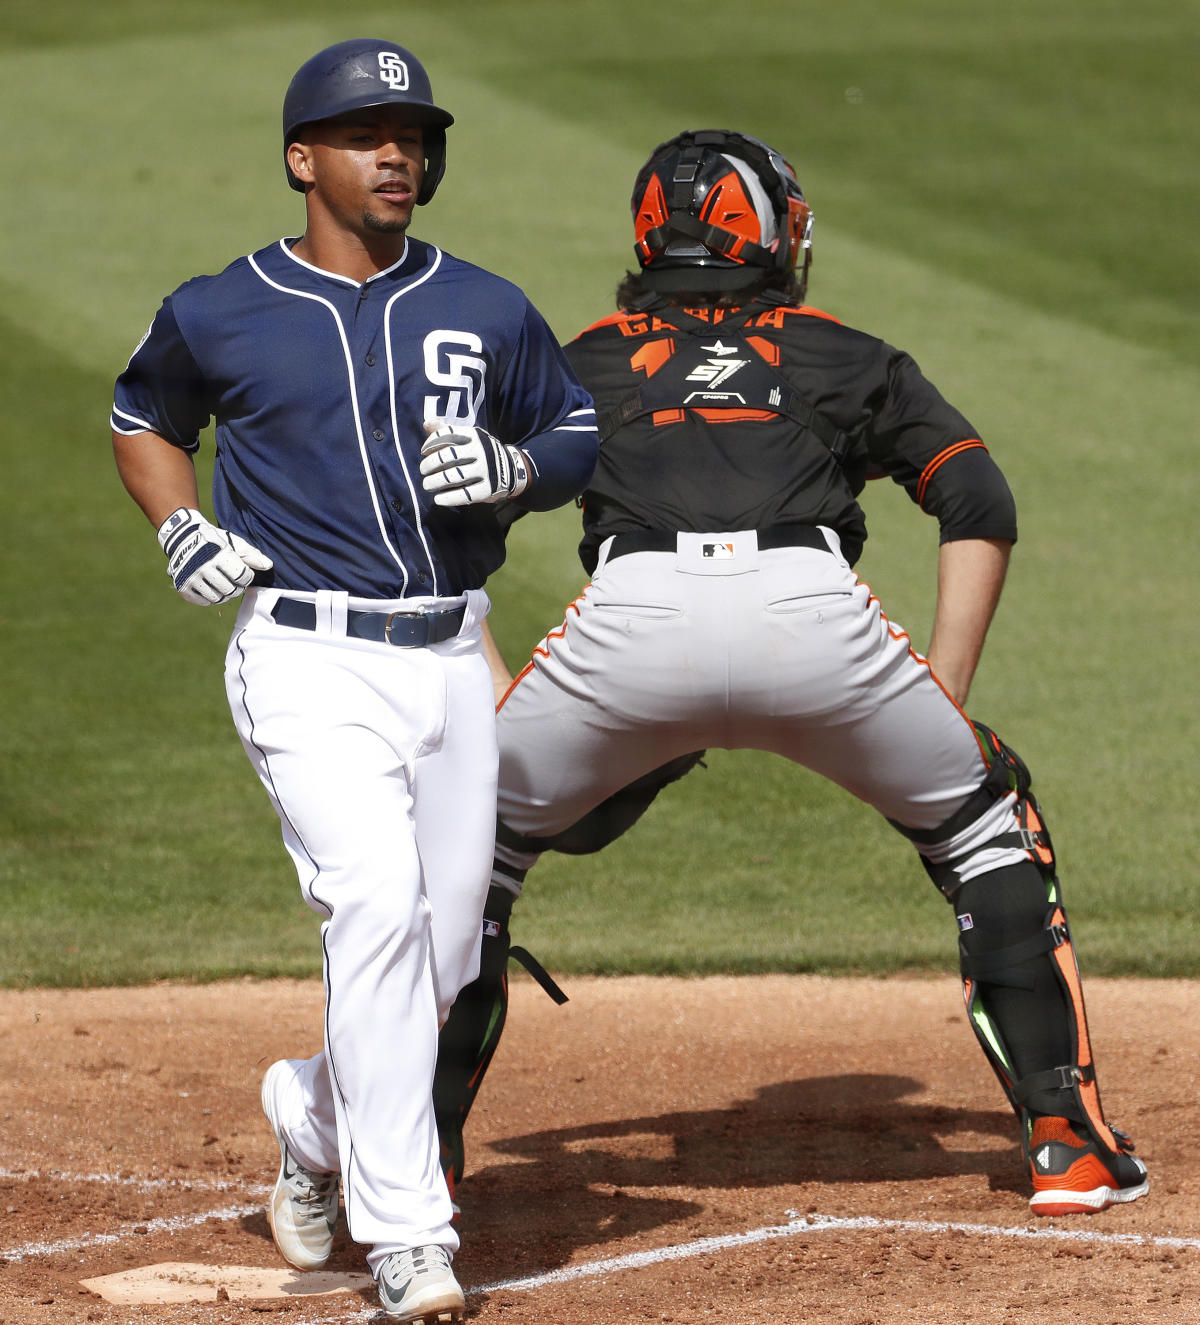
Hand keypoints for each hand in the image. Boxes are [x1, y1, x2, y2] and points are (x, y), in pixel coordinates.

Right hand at [156, 507, 273, 605]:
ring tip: (223, 583)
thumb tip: (268, 566)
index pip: (242, 577)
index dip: (247, 576)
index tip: (243, 572)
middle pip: (231, 590)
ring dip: (224, 594)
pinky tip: (210, 587)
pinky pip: (204, 602)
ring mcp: (191, 578)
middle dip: (237, 587)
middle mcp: (203, 567)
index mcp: (219, 555)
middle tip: (233, 580)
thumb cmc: (214, 541)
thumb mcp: (234, 543)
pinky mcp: (183, 586)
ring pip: (218, 598)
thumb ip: (252, 555)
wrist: (182, 537)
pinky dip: (210, 597)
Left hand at [419, 423, 530, 506]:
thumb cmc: (481, 452)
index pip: (447, 434)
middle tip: (423, 471)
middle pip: (448, 457)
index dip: (431, 443)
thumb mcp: (469, 438)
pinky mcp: (488, 490)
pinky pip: (465, 495)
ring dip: (435, 482)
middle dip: (430, 464)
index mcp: (474, 435)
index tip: (423, 452)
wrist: (512, 469)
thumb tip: (426, 423)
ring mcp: (486, 471)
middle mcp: (481, 451)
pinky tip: (438, 499)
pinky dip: (448, 498)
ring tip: (427, 485)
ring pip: (454, 477)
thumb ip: (447, 431)